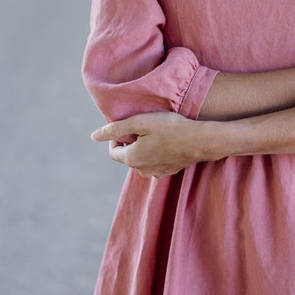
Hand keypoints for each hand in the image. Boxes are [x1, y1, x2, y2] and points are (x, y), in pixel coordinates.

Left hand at [91, 112, 208, 178]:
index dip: (117, 137)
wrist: (200, 140)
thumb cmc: (170, 127)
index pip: (113, 152)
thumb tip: (94, 136)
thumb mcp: (140, 122)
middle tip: (144, 126)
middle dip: (132, 141)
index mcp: (132, 159)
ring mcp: (156, 173)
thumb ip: (115, 128)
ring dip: (144, 147)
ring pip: (142, 159)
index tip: (128, 126)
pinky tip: (167, 141)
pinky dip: (156, 152)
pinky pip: (155, 162)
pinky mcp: (168, 172)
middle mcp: (141, 170)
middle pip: (128, 155)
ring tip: (157, 133)